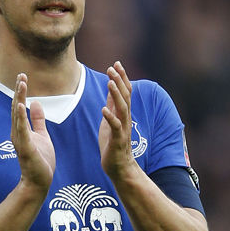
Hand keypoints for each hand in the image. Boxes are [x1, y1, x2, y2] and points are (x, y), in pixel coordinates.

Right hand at [10, 73, 55, 191]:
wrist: (39, 181)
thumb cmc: (40, 160)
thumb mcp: (42, 135)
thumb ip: (37, 120)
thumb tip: (35, 103)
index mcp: (21, 128)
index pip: (20, 106)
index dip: (21, 91)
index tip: (22, 76)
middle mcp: (17, 132)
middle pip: (16, 107)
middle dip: (19, 90)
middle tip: (21, 74)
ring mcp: (20, 139)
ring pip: (17, 115)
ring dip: (19, 98)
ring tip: (21, 84)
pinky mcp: (25, 147)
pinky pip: (22, 129)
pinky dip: (20, 117)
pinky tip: (21, 105)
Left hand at [98, 61, 136, 178]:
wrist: (119, 167)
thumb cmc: (113, 144)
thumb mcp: (110, 120)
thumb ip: (112, 106)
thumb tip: (112, 89)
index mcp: (123, 113)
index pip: (125, 91)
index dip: (122, 77)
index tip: (116, 63)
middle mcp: (125, 119)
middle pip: (125, 96)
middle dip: (119, 81)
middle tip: (112, 67)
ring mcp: (123, 129)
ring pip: (122, 109)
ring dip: (116, 95)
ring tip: (110, 82)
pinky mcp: (118, 141)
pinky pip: (115, 127)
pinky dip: (110, 118)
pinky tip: (103, 109)